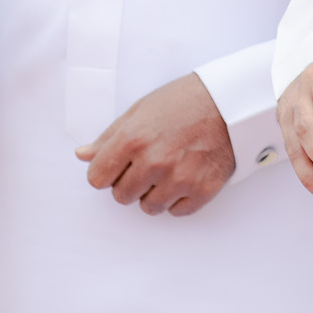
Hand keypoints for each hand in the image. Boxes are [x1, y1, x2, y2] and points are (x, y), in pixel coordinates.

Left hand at [77, 73, 235, 216]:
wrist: (229, 102)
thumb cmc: (184, 101)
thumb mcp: (140, 110)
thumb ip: (109, 137)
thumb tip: (83, 155)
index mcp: (132, 140)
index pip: (97, 178)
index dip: (105, 171)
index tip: (115, 166)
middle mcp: (153, 163)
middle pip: (121, 196)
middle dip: (129, 182)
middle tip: (146, 163)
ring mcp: (179, 180)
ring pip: (148, 207)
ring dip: (153, 193)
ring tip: (167, 169)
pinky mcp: (202, 191)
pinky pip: (176, 212)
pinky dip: (177, 199)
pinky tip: (184, 176)